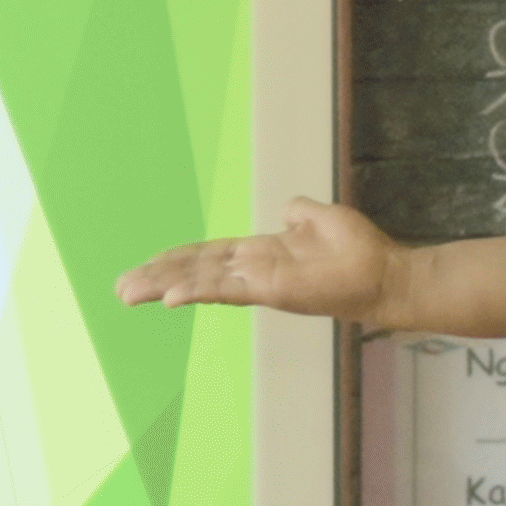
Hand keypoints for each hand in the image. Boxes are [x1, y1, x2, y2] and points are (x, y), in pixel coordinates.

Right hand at [116, 198, 400, 321]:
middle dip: (156, 277)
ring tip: (128, 292)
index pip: (207, 256)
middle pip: (194, 270)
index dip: (175, 260)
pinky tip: (169, 296)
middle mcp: (253, 271)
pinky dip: (196, 292)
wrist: (386, 275)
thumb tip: (286, 209)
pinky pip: (226, 290)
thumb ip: (299, 214)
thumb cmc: (360, 251)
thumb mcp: (322, 220)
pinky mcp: (270, 291)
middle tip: (120, 288)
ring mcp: (259, 283)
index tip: (145, 266)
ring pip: (200, 282)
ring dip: (163, 286)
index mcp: (260, 254)